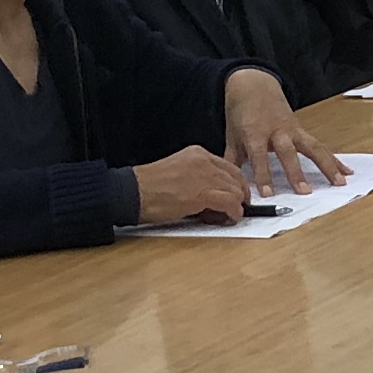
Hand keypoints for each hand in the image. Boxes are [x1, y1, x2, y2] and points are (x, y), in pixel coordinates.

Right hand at [128, 147, 251, 225]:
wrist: (133, 192)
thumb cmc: (149, 187)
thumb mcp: (178, 172)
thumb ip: (198, 177)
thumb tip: (214, 194)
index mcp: (197, 154)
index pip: (228, 166)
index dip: (236, 183)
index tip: (237, 195)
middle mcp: (204, 161)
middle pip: (236, 178)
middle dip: (240, 195)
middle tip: (238, 208)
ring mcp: (205, 176)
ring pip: (236, 190)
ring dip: (237, 206)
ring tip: (229, 215)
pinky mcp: (203, 193)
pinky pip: (230, 202)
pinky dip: (234, 212)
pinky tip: (229, 218)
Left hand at [222, 70, 344, 196]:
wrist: (253, 86)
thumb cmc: (241, 114)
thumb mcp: (232, 136)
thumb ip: (232, 160)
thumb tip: (227, 184)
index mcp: (255, 133)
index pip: (259, 157)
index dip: (264, 175)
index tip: (269, 194)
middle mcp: (277, 131)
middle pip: (289, 152)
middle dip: (297, 172)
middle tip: (305, 192)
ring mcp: (293, 130)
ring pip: (312, 147)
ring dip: (327, 165)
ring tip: (339, 182)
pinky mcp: (303, 130)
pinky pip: (321, 145)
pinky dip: (334, 159)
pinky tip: (346, 172)